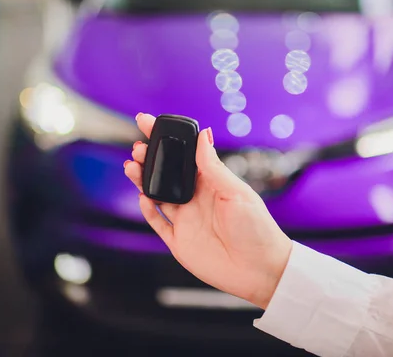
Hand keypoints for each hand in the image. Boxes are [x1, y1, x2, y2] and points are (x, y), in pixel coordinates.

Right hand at [124, 113, 292, 308]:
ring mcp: (186, 219)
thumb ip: (214, 167)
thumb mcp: (236, 193)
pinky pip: (157, 223)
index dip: (166, 140)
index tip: (148, 123)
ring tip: (132, 165)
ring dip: (143, 180)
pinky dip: (147, 210)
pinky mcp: (179, 241)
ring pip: (156, 195)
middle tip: (138, 147)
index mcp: (211, 183)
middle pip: (166, 174)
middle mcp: (196, 199)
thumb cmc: (257, 229)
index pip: (184, 156)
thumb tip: (203, 135)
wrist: (260, 270)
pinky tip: (142, 197)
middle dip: (149, 158)